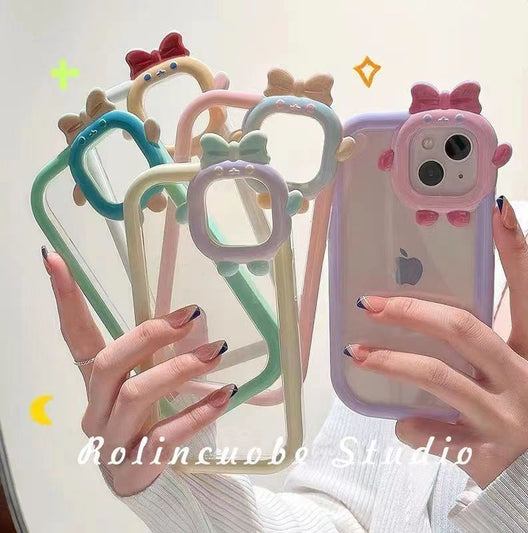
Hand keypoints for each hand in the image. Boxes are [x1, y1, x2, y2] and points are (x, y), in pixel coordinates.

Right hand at [42, 251, 234, 495]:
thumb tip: (192, 314)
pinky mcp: (134, 464)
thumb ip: (154, 353)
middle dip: (150, 335)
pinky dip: (197, 412)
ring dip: (179, 370)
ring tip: (216, 353)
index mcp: (95, 382)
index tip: (52, 257)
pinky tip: (224, 395)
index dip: (65, 299)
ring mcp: (111, 439)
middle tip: (192, 316)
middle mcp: (95, 408)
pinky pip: (165, 435)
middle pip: (109, 363)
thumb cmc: (144, 418)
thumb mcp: (143, 381)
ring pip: (135, 394)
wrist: (141, 479)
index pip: (75, 336)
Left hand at [345, 197, 527, 487]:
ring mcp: (506, 419)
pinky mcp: (484, 454)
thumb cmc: (525, 414)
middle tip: (371, 302)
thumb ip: (493, 341)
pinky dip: (409, 425)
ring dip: (389, 361)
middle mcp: (526, 380)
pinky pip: (429, 431)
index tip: (497, 209)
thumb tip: (440, 309)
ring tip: (356, 351)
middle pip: (462, 329)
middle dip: (411, 310)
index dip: (516, 250)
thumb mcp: (520, 370)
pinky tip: (403, 422)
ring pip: (436, 376)